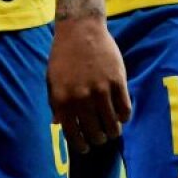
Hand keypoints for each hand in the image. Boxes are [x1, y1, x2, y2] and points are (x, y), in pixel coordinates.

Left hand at [47, 16, 131, 154]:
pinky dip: (124, 117)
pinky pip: (125, 110)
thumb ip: (56, 103)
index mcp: (62, 99)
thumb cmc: (63, 55)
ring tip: (111, 130)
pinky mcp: (117, 82)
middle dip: (98, 139)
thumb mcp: (52, 80)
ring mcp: (101, 90)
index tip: (85, 148)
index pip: (73, 134)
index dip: (81, 145)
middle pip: (95, 133)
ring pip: (112, 125)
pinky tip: (120, 115)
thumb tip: (58, 125)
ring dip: (112, 132)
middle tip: (100, 136)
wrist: (80, 29)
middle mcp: (81, 98)